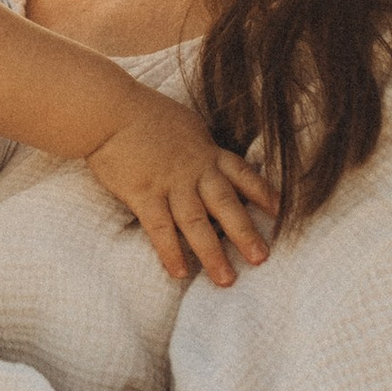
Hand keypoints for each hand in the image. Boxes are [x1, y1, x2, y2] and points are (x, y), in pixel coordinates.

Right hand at [89, 95, 276, 288]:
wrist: (110, 110)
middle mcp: (194, 171)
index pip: (242, 174)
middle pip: (226, 205)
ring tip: (226, 280)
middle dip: (245, 233)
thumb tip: (209, 156)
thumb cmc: (144, 112)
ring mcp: (169, 184)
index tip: (281, 211)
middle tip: (261, 259)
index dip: (263, 193)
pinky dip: (170, 251)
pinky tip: (180, 272)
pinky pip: (160, 228)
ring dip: (213, 253)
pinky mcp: (143, 194)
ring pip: (197, 223)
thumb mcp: (184, 123)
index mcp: (206, 152)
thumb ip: (199, 145)